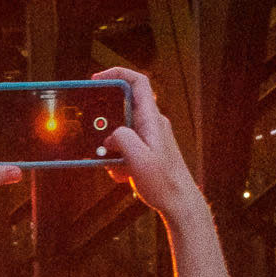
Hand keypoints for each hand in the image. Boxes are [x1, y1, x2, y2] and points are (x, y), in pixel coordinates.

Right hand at [98, 66, 206, 225]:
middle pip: (121, 109)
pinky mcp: (145, 150)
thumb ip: (122, 139)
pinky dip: (117, 160)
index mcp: (152, 119)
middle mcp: (151, 123)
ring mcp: (148, 136)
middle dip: (105, 125)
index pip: (137, 82)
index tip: (96, 80)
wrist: (179, 202)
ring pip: (120, 132)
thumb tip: (110, 136)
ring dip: (110, 149)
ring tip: (115, 167)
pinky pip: (124, 147)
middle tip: (97, 141)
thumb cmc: (164, 182)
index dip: (116, 74)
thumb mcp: (139, 160)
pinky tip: (123, 174)